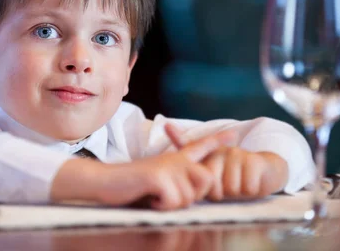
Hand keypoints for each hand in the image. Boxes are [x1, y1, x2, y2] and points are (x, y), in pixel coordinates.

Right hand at [51, 128, 235, 209]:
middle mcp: (174, 158)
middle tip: (168, 196)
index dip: (218, 141)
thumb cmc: (131, 185)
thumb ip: (178, 181)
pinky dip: (161, 206)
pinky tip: (149, 198)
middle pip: (206, 180)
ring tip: (155, 196)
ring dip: (172, 204)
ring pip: (189, 196)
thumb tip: (197, 188)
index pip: (201, 146)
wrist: (105, 181)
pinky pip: (174, 201)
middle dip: (192, 195)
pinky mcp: (158, 176)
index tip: (234, 134)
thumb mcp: (159, 180)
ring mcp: (167, 165)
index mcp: (175, 158)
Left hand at [164, 123, 287, 200]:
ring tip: (240, 184)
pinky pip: (247, 188)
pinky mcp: (254, 161)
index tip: (166, 126)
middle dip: (221, 193)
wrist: (266, 171)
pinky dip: (250, 191)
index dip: (177, 136)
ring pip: (231, 188)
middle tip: (229, 186)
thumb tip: (182, 175)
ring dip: (237, 192)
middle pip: (213, 183)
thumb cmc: (237, 176)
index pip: (190, 146)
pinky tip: (252, 183)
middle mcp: (221, 151)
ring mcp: (238, 154)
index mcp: (209, 154)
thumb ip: (198, 177)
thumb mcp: (216, 177)